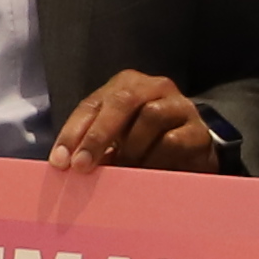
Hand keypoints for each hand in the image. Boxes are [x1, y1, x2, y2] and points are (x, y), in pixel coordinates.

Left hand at [50, 68, 220, 171]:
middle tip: (83, 166)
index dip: (73, 132)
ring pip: (151, 116)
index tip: (60, 161)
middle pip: (123, 101)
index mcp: (126, 86)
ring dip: (131, 147)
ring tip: (123, 170)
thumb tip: (68, 165)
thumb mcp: (116, 139)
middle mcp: (154, 87)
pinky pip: (173, 141)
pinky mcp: (198, 131)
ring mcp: (180, 106)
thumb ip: (95, 144)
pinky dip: (154, 159)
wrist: (195, 151)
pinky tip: (148, 172)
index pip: (92, 104)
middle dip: (98, 135)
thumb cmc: (147, 143)